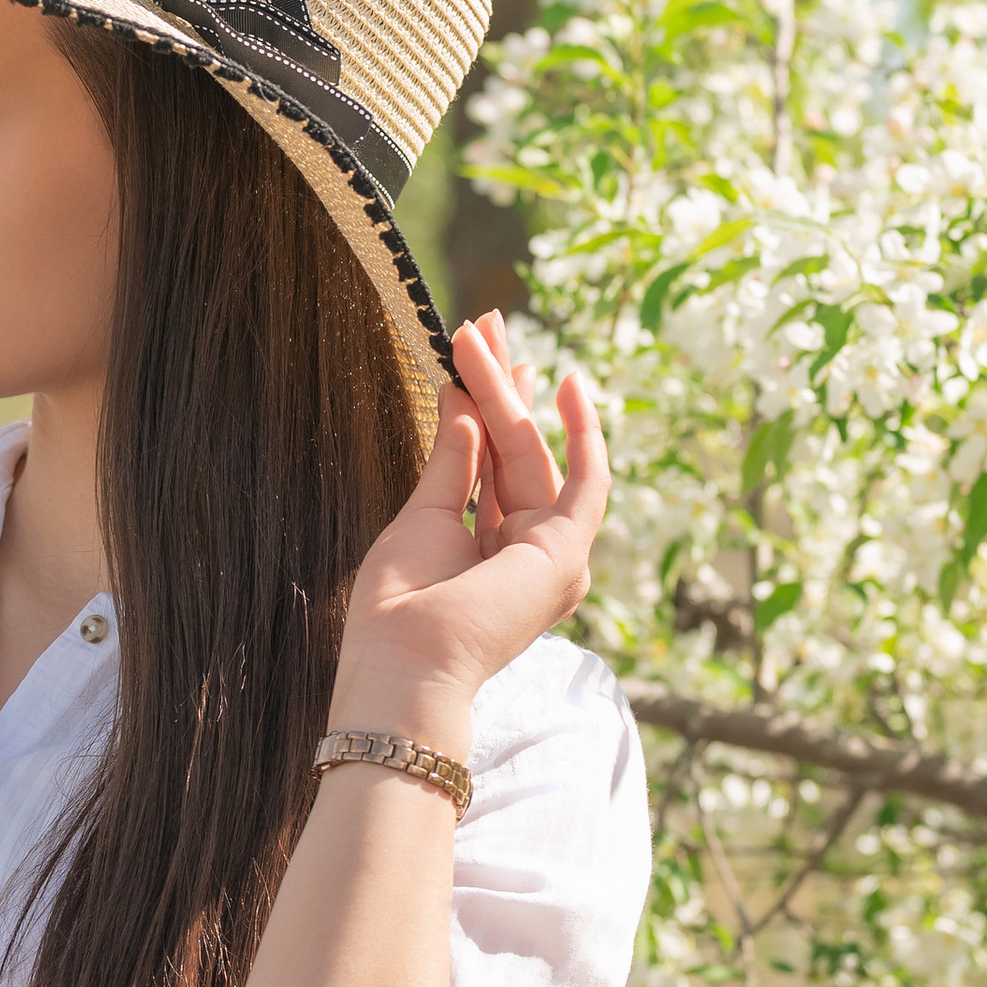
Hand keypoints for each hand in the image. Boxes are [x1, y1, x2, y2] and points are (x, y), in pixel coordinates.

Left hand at [332, 313, 609, 738]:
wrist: (404, 663)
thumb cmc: (399, 606)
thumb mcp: (425, 513)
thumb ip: (454, 456)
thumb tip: (460, 395)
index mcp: (492, 551)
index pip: (495, 463)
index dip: (488, 405)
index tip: (474, 353)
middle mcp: (528, 552)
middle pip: (516, 451)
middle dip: (500, 384)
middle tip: (482, 323)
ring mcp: (552, 555)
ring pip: (534, 453)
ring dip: (509, 391)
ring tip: (481, 333)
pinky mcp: (566, 553)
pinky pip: (587, 483)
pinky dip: (582, 432)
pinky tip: (567, 383)